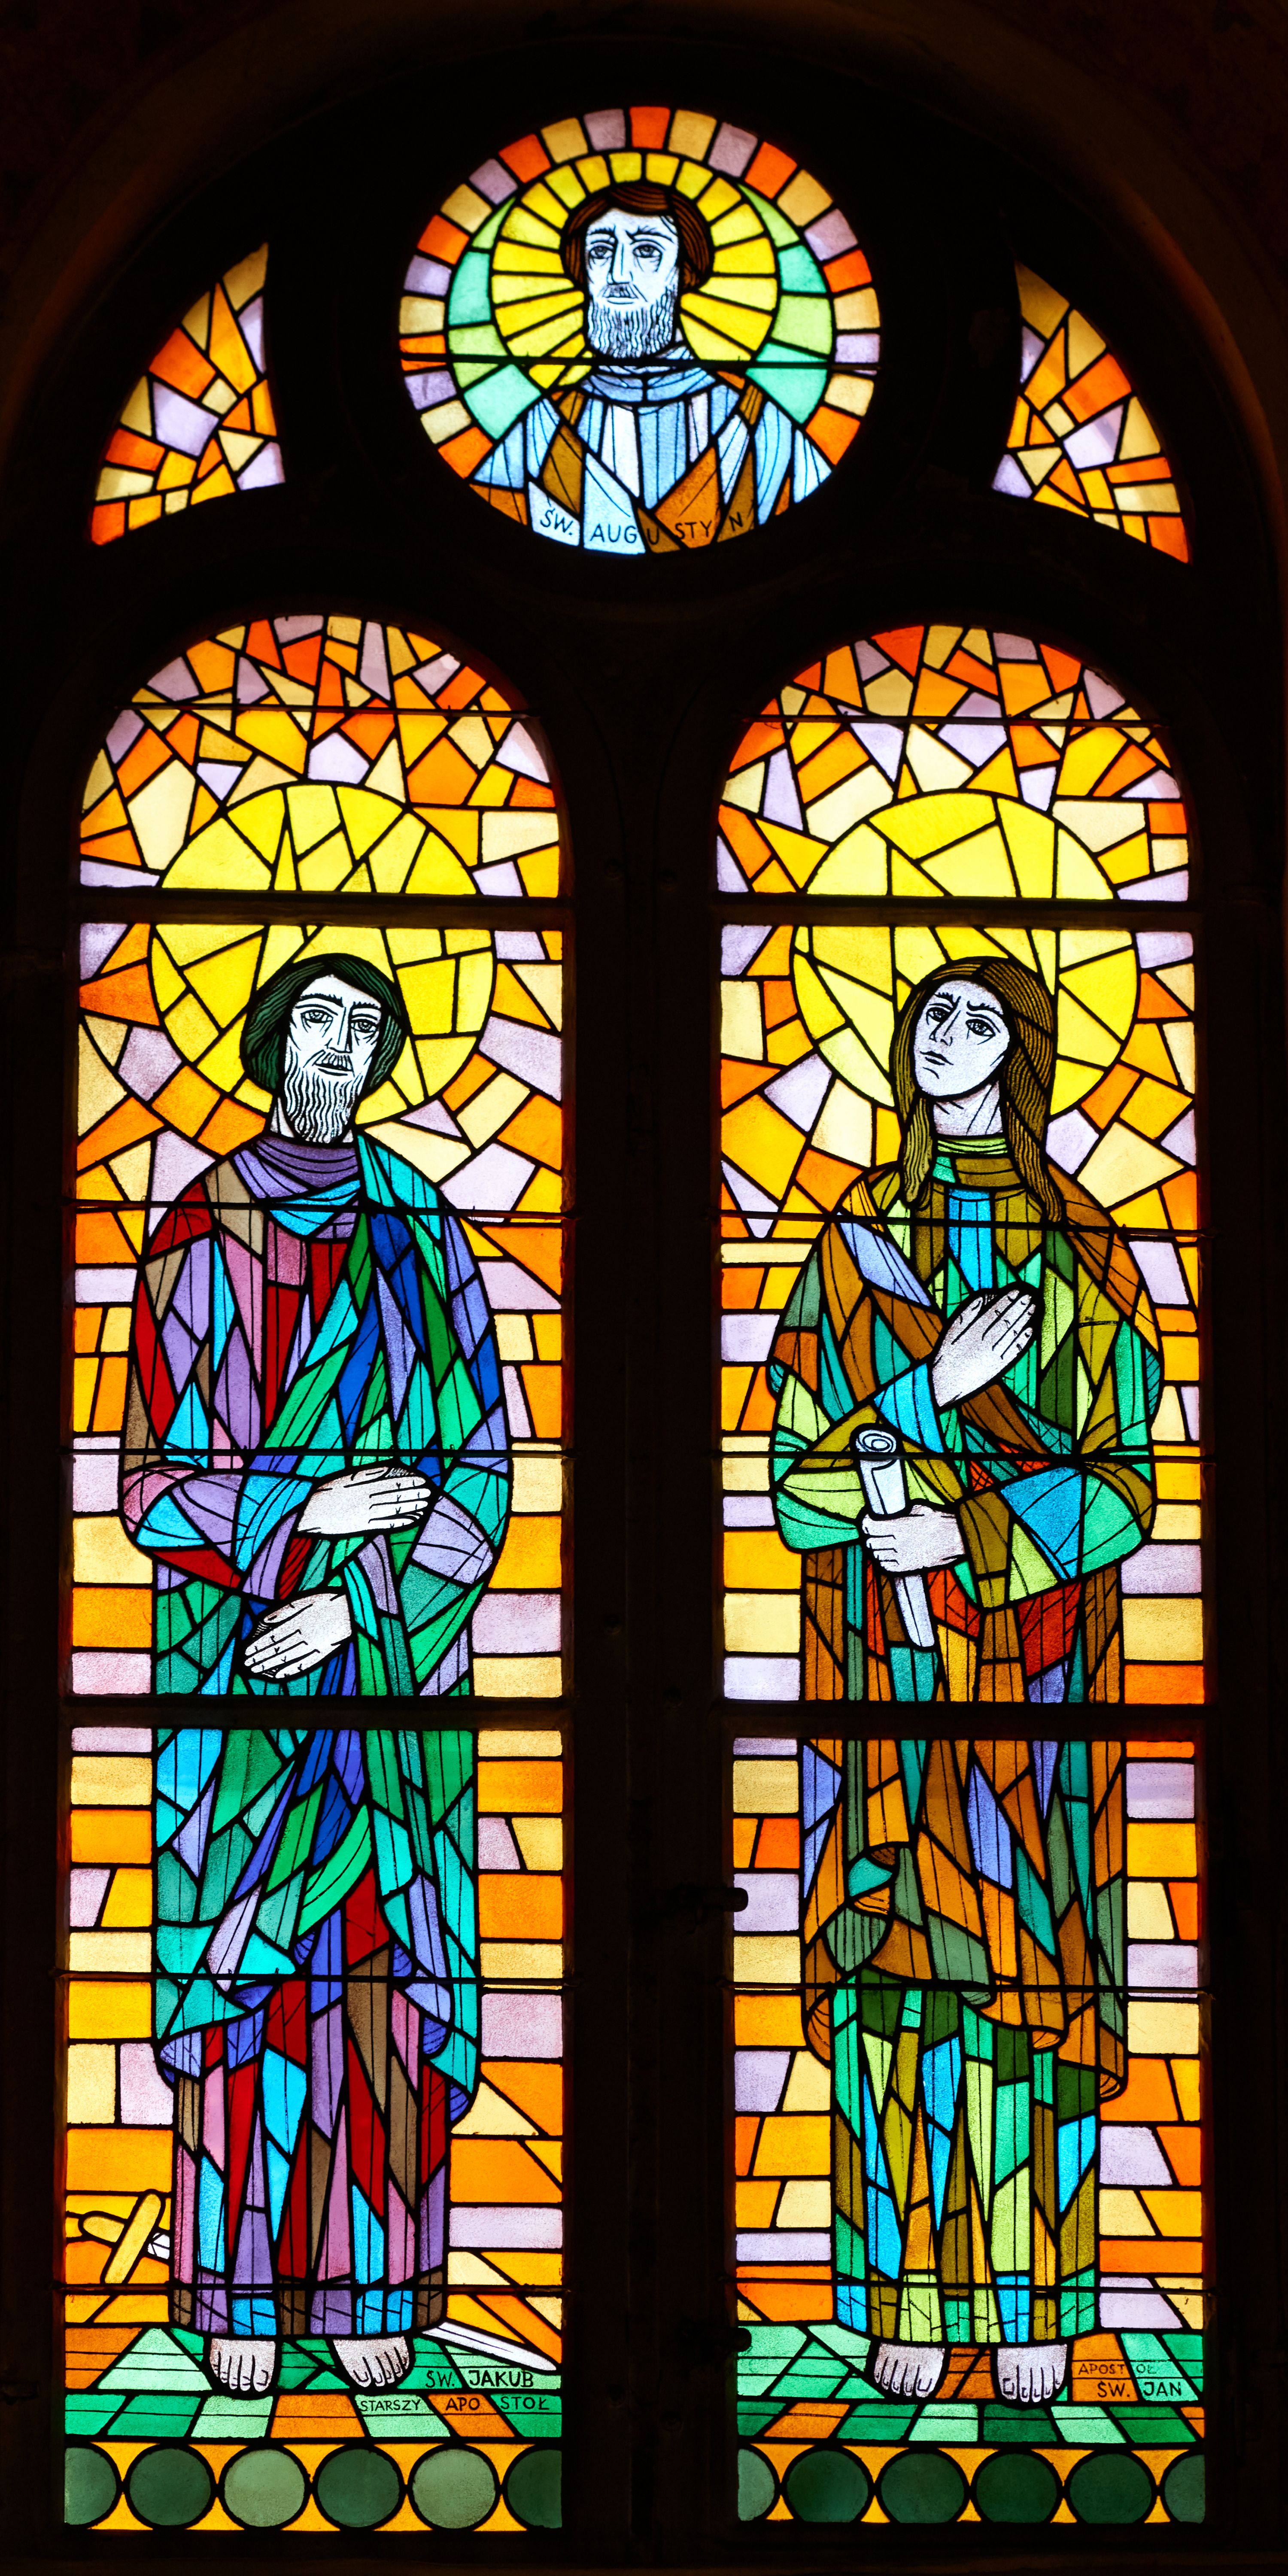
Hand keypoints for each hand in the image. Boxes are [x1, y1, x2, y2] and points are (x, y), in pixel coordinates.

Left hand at [243, 1590, 353, 1679]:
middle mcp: (305, 1636)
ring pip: (287, 1659)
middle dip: (260, 1658)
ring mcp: (314, 1647)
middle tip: (246, 1665)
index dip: (257, 1646)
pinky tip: (276, 1675)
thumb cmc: (325, 1602)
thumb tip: (263, 1622)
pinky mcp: (322, 1654)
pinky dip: (289, 1671)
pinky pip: (303, 1665)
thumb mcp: (303, 1600)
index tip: (245, 1652)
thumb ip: (283, 1611)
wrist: (353, 1610)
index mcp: (299, 1621)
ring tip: (255, 1670)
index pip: (273, 1637)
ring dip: (269, 1666)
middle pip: (277, 1650)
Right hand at [297, 1465, 432, 1536]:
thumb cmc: (328, 1492)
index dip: (410, 1480)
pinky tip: (414, 1519)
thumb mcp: (347, 1477)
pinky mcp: (364, 1527)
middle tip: (431, 1492)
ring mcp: (366, 1514)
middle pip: (397, 1496)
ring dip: (413, 1507)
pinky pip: (387, 1524)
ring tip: (427, 1504)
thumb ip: (370, 1472)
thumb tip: (392, 1467)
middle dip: (416, 1493)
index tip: (423, 1479)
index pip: (393, 1482)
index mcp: (363, 1485)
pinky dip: (402, 1522)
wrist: (309, 1515)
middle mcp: (367, 1499)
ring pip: (395, 1510)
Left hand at [862, 1503, 963, 1573]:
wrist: (958, 1540)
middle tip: (873, 1531)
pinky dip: (883, 1560)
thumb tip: (889, 1513)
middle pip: (871, 1542)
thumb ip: (901, 1512)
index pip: (870, 1526)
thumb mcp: (919, 1508)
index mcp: (899, 1526)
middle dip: (870, 1535)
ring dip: (876, 1548)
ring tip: (881, 1542)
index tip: (866, 1519)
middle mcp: (898, 1543)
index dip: (865, 1522)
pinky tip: (887, 1554)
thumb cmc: (941, 1521)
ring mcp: (902, 1557)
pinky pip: (886, 1567)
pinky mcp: (907, 1568)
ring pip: (877, 1555)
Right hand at [930, 1287, 1036, 1408]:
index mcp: (972, 1331)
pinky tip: (1031, 1329)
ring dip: (1025, 1320)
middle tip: (1030, 1295)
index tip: (1017, 1290)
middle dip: (1019, 1307)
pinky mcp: (999, 1367)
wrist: (945, 1383)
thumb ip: (968, 1311)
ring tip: (1034, 1307)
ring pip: (1012, 1334)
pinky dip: (1023, 1340)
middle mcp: (985, 1342)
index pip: (994, 1311)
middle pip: (1006, 1321)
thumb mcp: (952, 1328)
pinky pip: (1014, 1352)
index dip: (1007, 1300)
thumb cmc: (948, 1352)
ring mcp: (993, 1355)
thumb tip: (986, 1295)